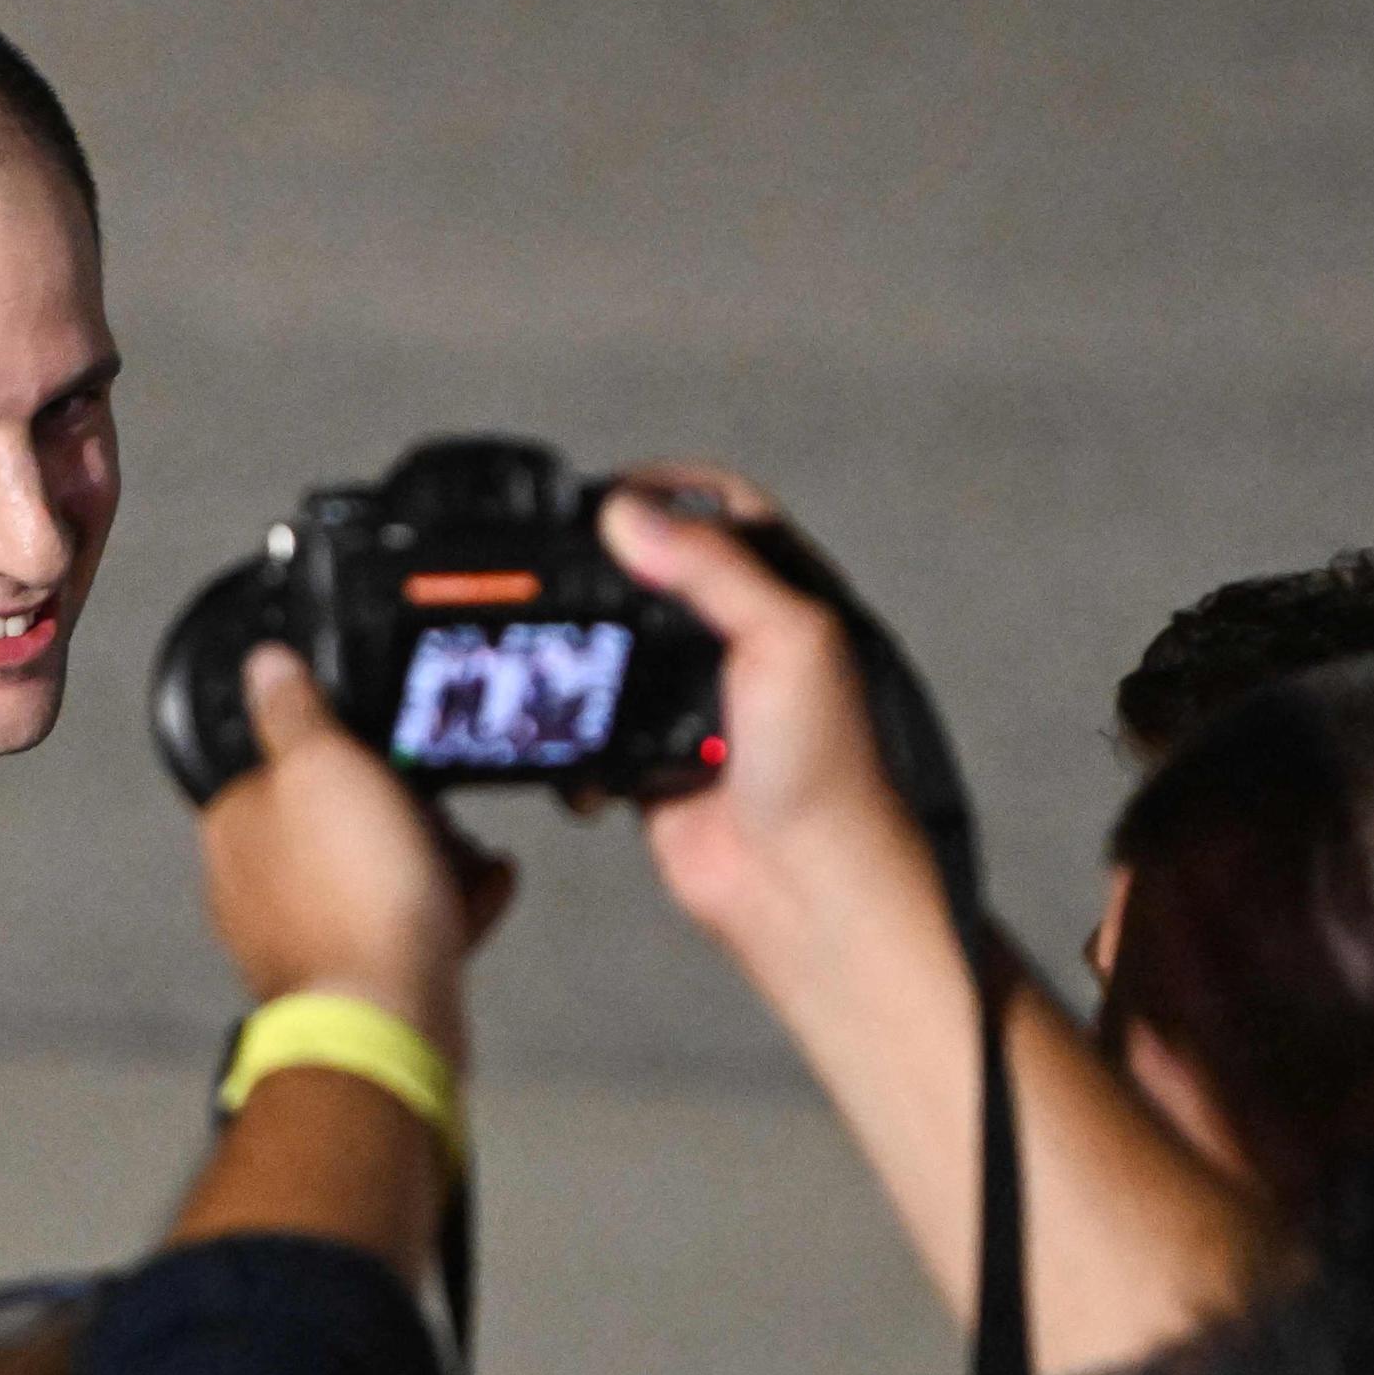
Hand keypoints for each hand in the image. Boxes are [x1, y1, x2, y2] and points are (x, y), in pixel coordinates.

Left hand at [196, 644, 489, 1057]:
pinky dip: (448, 905)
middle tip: (435, 803)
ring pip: (378, 873)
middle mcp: (260, 884)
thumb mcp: (322, 765)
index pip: (280, 766)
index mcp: (237, 826)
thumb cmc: (350, 896)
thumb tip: (266, 666)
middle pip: (339, 820)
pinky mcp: (356, 973)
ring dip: (432, 855)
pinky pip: (407, 925)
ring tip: (469, 849)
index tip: (383, 750)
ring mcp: (308, 933)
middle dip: (399, 807)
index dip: (340, 752)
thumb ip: (293, 712)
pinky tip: (483, 887)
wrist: (389, 1014)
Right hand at [600, 467, 938, 979]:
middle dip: (601, 570)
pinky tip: (572, 745)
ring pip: (615, 649)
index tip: (604, 496)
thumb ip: (712, 568)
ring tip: (548, 651)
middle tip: (551, 569)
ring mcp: (691, 699)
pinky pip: (593, 727)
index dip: (663, 491)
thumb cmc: (826, 767)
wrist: (802, 882)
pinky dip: (572, 734)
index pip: (718, 511)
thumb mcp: (785, 640)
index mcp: (783, 597)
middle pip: (653, 573)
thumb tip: (629, 514)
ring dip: (580, 654)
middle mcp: (737, 641)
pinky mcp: (651, 755)